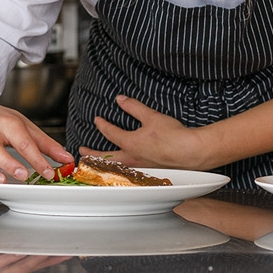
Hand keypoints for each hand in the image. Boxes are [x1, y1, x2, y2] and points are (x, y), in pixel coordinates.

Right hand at [0, 101, 72, 183]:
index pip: (23, 141)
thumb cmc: (4, 123)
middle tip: (23, 175)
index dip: (37, 159)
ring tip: (1, 182)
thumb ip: (47, 145)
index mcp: (8, 123)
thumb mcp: (27, 127)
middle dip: (7, 163)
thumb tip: (67, 159)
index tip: (49, 173)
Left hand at [78, 94, 207, 169]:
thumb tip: (120, 99)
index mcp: (130, 143)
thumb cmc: (173, 136)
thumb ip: (133, 107)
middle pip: (105, 157)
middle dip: (91, 154)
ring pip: (114, 167)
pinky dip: (116, 171)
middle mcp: (132, 158)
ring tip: (95, 164)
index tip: (97, 119)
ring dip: (102, 164)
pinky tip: (119, 170)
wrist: (190, 152)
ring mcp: (139, 167)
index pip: (110, 132)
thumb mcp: (151, 116)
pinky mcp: (148, 172)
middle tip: (82, 152)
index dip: (102, 124)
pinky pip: (126, 173)